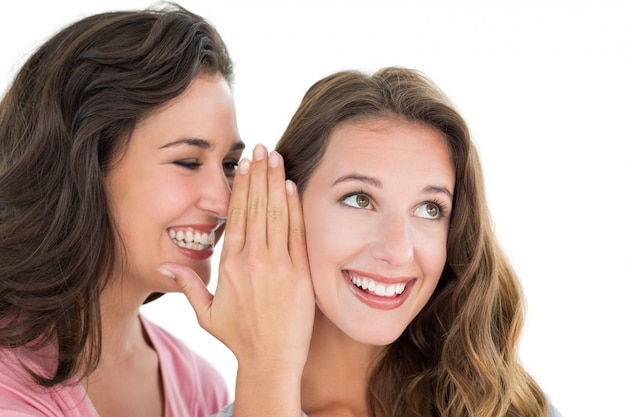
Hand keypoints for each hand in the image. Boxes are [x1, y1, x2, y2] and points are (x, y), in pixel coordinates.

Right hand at [159, 143, 313, 380]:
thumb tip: (162, 265)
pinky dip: (295, 208)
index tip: (245, 164)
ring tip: (277, 157)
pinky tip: (292, 187)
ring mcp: (279, 265)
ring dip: (277, 182)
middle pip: (257, 207)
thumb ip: (187, 284)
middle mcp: (254, 260)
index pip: (236, 215)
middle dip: (260, 174)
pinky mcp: (300, 272)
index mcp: (230, 266)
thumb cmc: (239, 337)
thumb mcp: (206, 313)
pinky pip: (297, 233)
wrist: (271, 360)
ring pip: (277, 214)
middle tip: (264, 148)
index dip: (241, 186)